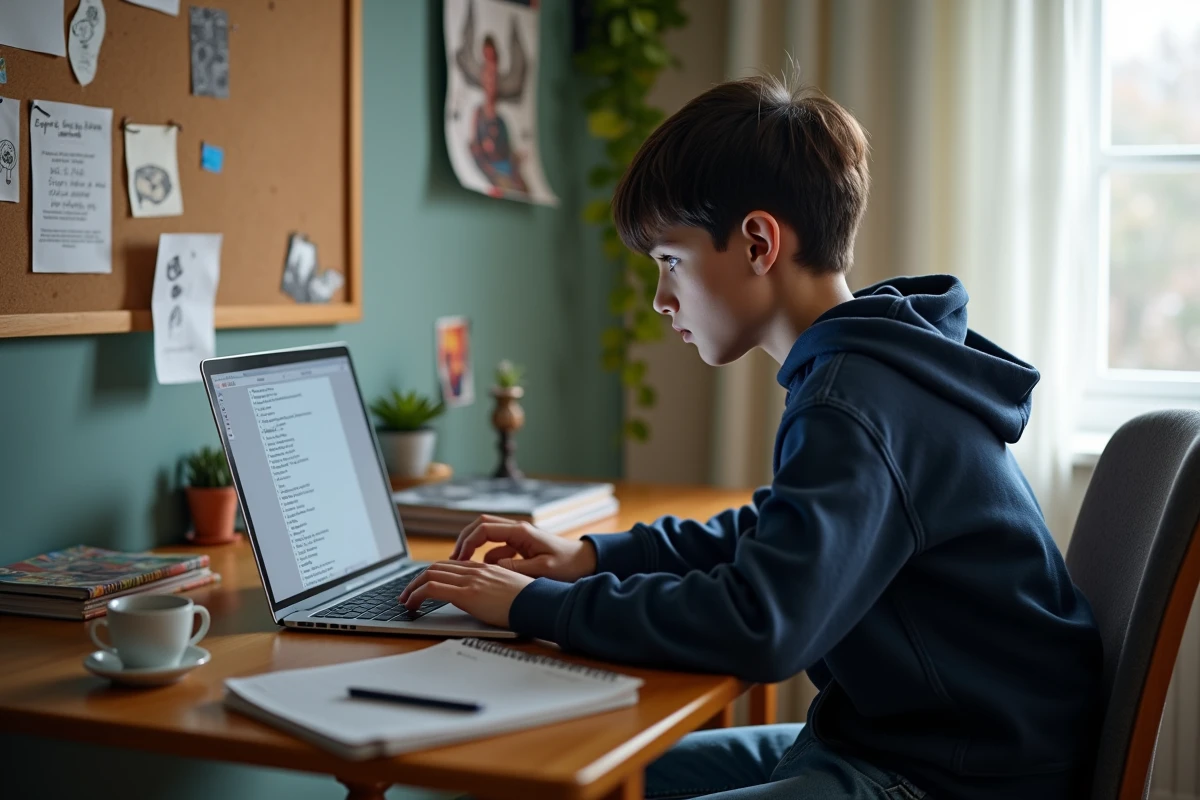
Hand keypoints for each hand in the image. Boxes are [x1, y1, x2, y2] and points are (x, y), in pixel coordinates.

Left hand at [398, 561, 530, 627]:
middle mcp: (476, 570)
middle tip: (407, 593)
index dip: (433, 574)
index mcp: (486, 569)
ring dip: (412, 587)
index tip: (424, 586)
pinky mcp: (467, 593)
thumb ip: (492, 589)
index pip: (451, 566)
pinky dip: (416, 594)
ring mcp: (471, 580)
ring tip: (405, 600)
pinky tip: (411, 604)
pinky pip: (432, 589)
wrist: (540, 603)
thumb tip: (480, 599)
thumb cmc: (531, 602)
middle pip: (436, 568)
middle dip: (417, 580)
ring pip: (430, 575)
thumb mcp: (509, 592)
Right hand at [450, 514, 597, 582]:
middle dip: (464, 541)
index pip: (484, 529)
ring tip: (465, 570)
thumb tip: (491, 568)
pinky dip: (488, 558)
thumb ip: (516, 568)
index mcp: (520, 532)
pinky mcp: (521, 547)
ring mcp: (518, 537)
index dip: (467, 542)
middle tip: (454, 561)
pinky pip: (497, 548)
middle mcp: (517, 530)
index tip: (458, 559)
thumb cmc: (568, 565)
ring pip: (487, 537)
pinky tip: (488, 574)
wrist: (586, 562)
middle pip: (480, 526)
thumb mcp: (542, 570)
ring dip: (475, 550)